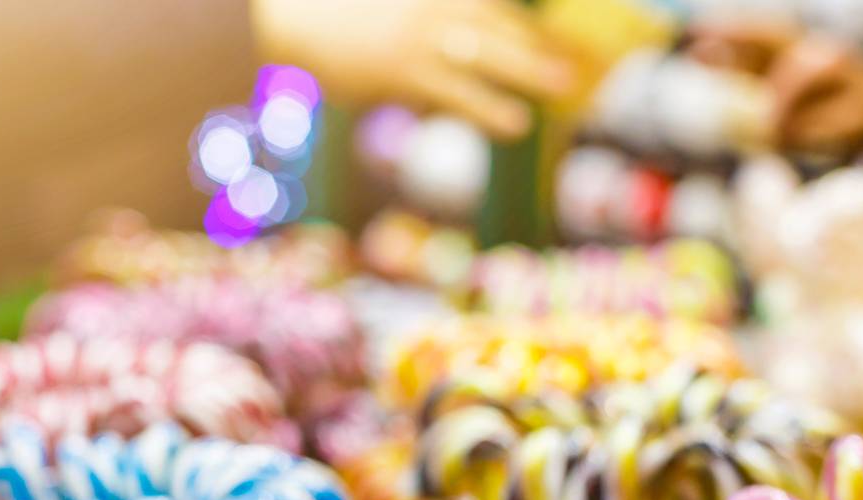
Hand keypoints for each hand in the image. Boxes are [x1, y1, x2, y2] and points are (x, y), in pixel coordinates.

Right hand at [252, 0, 575, 139]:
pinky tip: (516, 124)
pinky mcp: (404, 70)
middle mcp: (433, 2)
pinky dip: (489, 109)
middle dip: (540, 39)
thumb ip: (421, 14)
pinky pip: (458, 93)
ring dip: (531, 69)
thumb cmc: (327, 12)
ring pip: (490, 53)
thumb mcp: (383, 4)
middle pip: (500, 21)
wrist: (287, 18)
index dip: (522, 20)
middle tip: (575, 58)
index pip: (489, 2)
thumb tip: (445, 61)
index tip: (550, 31)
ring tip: (565, 84)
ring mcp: (420, 34)